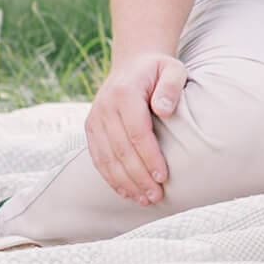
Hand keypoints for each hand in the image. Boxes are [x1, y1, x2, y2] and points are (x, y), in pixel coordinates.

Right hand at [85, 51, 186, 204]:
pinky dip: (111, 178)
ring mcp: (95, 119)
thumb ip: (171, 86)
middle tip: (156, 196)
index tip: (163, 176)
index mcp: (124, 93)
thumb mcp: (172, 69)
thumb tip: (164, 110)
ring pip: (107, 158)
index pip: (137, 131)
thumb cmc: (159, 70)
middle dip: (138, 176)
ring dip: (125, 182)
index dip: (149, 156)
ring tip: (144, 200)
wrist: (133, 64)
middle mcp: (105, 107)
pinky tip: (126, 192)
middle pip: (121, 149)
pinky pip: (98, 158)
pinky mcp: (91, 129)